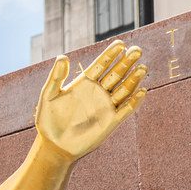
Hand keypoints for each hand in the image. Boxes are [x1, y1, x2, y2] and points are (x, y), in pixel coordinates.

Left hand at [35, 40, 146, 160]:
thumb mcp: (48, 96)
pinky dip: (134, 101)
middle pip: (116, 74)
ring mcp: (106, 106)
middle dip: (126, 62)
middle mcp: (98, 92)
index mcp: (84, 83)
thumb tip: (62, 56)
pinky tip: (142, 91)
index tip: (120, 44)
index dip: (110, 54)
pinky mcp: (111, 121)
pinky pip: (126, 109)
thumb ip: (56, 77)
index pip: (101, 65)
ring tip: (142, 67)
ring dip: (133, 79)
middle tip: (136, 50)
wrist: (54, 145)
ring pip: (124, 89)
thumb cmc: (48, 120)